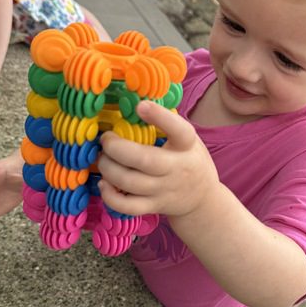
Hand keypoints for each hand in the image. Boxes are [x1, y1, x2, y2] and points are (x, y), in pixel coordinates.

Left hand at [98, 101, 219, 218]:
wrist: (202, 199)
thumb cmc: (189, 160)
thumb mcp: (189, 140)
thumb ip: (168, 125)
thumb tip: (136, 100)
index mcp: (187, 147)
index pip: (180, 131)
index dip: (160, 117)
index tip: (140, 106)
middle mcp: (177, 169)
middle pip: (144, 160)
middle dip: (117, 148)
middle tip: (106, 139)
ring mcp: (164, 190)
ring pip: (130, 182)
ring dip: (108, 168)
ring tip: (103, 158)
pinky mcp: (153, 206)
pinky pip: (127, 206)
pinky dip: (110, 196)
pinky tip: (104, 183)